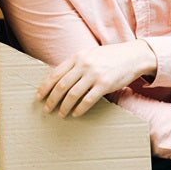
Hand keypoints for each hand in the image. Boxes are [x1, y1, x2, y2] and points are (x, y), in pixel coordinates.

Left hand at [36, 41, 157, 117]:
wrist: (132, 56)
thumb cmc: (109, 57)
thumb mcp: (89, 55)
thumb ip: (75, 64)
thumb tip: (60, 79)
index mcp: (77, 56)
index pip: (55, 73)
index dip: (45, 86)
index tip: (38, 96)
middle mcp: (83, 64)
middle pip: (61, 85)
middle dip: (52, 99)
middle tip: (46, 109)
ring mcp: (94, 74)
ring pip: (73, 94)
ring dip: (64, 106)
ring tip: (60, 114)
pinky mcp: (105, 84)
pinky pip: (88, 100)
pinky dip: (80, 109)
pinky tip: (76, 114)